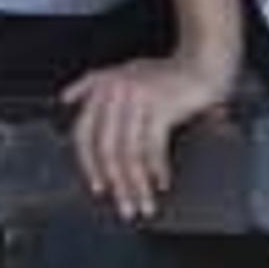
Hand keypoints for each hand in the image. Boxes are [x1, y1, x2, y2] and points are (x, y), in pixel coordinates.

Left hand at [62, 48, 238, 221]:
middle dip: (116, 183)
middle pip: (106, 148)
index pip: (84, 133)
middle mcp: (114, 92)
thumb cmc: (166, 72)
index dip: (89, 164)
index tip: (98, 188)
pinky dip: (157, 169)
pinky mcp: (160, 105)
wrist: (203, 61)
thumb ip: (93, 84)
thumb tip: (65, 99)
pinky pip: (153, 147)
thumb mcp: (124, 72)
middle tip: (124, 207)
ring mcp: (136, 99)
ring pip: (130, 152)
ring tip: (144, 204)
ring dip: (137, 184)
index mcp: (101, 87)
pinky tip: (161, 184)